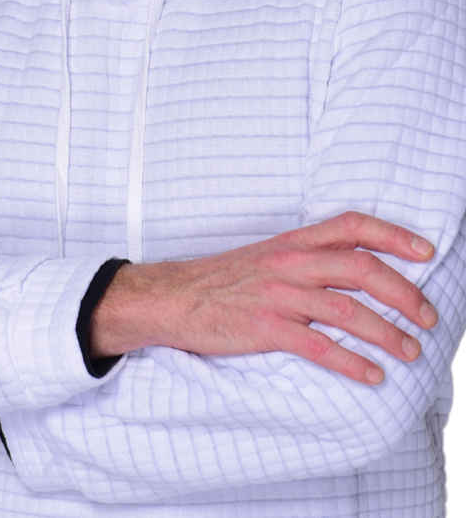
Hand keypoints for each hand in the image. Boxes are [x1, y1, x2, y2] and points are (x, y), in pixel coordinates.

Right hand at [89, 211, 438, 384]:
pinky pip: (318, 346)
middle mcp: (289, 263)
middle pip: (361, 268)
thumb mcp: (267, 256)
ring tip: (409, 351)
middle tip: (428, 316)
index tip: (426, 251)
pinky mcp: (264, 328)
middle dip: (404, 293)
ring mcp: (277, 295)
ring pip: (347, 310)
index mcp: (292, 241)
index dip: (393, 235)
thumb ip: (307, 258)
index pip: (352, 225)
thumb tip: (355, 268)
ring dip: (387, 333)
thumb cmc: (223, 280)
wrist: (173, 297)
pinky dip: (351, 362)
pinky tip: (372, 375)